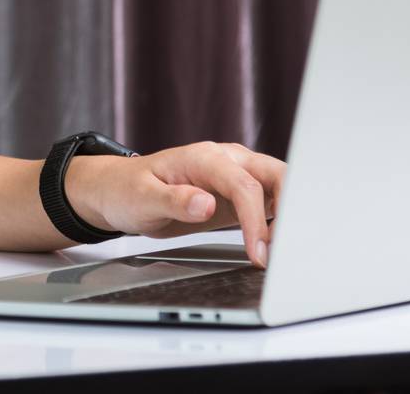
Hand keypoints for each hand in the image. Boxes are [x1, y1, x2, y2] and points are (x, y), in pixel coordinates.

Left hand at [68, 142, 285, 267]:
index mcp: (204, 158)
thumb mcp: (143, 198)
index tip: (258, 251)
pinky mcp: (237, 194)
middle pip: (275, 174)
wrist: (119, 190)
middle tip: (284, 248)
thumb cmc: (128, 190)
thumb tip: (205, 204)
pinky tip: (277, 244)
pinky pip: (268, 201)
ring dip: (288, 215)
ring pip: (279, 186)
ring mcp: (235, 175)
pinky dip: (279, 220)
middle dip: (289, 208)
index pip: (243, 185)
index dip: (254, 220)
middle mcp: (226, 161)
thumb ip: (174, 200)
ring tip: (283, 251)